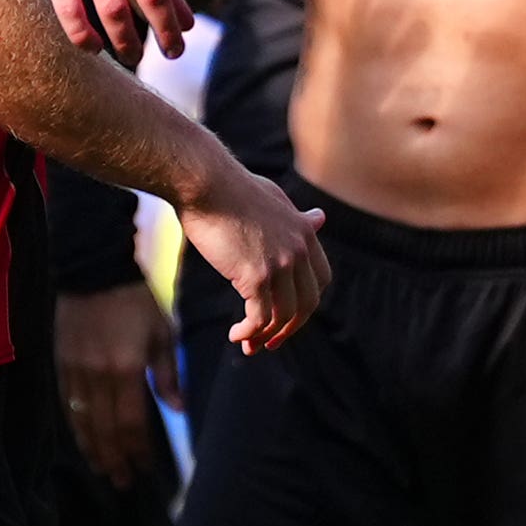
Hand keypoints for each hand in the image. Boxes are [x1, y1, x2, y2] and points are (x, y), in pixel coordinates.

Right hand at [55, 282, 176, 483]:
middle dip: (115, 460)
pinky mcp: (61, 363)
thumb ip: (168, 374)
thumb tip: (178, 409)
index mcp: (126, 368)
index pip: (132, 423)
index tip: (147, 468)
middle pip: (105, 430)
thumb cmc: (135, 300)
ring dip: (94, 450)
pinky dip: (76, 427)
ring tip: (104, 471)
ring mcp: (75, 370)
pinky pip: (67, 405)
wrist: (93, 269)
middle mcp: (97, 375)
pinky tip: (85, 441)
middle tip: (124, 483)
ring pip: (82, 422)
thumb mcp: (162, 333)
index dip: (138, 450)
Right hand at [174, 158, 327, 354]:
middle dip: (291, 327)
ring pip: (284, 316)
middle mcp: (298, 249)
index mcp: (304, 232)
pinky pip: (259, 318)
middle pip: (307, 303)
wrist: (204, 182)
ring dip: (266, 335)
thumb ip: (296, 216)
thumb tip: (319, 218)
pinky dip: (249, 332)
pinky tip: (236, 335)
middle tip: (272, 341)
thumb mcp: (273, 198)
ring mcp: (279, 264)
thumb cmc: (230, 187)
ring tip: (248, 343)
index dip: (307, 302)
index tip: (289, 314)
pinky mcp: (255, 276)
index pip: (321, 279)